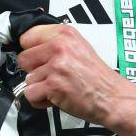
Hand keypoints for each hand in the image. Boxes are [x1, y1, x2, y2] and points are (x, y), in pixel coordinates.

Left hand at [17, 24, 134, 125]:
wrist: (113, 97)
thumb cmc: (98, 77)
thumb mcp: (79, 48)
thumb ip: (56, 43)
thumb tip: (31, 46)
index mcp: (65, 34)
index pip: (28, 36)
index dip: (31, 51)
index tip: (38, 59)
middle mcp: (60, 46)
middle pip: (23, 58)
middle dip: (34, 71)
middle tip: (52, 76)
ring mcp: (56, 66)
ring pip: (27, 79)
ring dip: (40, 88)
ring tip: (59, 88)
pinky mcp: (53, 85)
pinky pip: (30, 94)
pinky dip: (41, 101)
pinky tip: (56, 98)